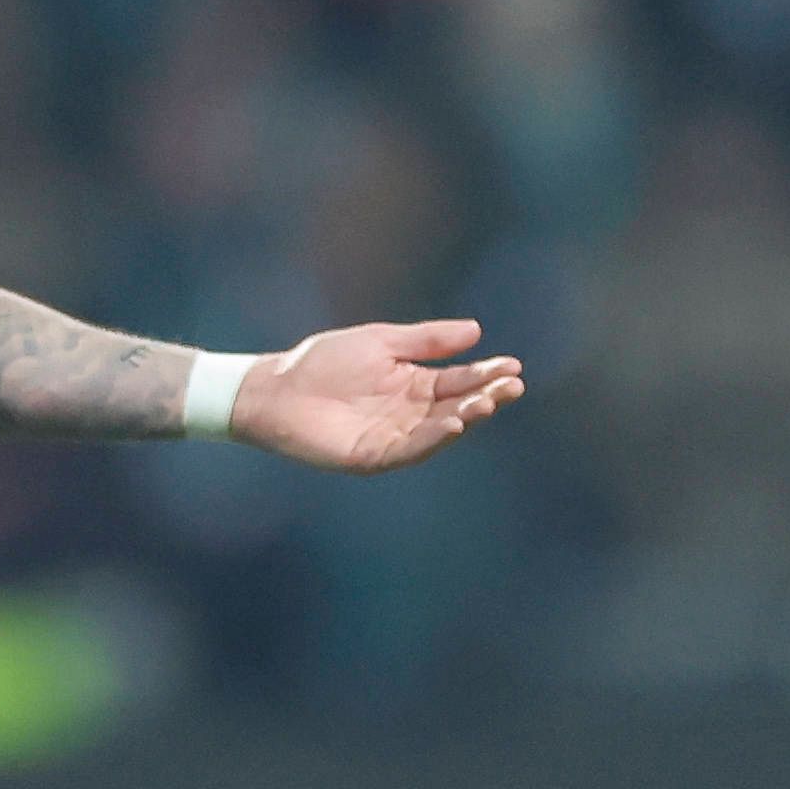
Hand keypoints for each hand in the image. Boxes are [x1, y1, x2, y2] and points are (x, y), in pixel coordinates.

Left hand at [232, 320, 524, 473]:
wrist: (276, 388)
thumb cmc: (323, 361)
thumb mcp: (381, 341)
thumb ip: (426, 340)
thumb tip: (476, 332)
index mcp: (414, 382)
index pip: (459, 379)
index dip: (486, 373)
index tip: (513, 366)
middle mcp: (410, 412)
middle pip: (457, 406)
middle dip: (486, 396)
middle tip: (512, 386)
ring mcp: (394, 436)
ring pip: (440, 430)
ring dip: (466, 418)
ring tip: (487, 403)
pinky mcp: (374, 455)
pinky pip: (410, 450)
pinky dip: (433, 439)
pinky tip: (452, 425)